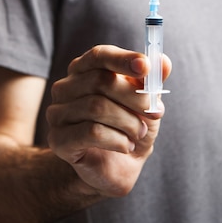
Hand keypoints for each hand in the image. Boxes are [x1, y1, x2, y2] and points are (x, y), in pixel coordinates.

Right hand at [46, 45, 171, 196]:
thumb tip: (164, 62)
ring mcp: (57, 113)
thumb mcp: (146, 102)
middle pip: (100, 81)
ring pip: (97, 107)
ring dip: (128, 122)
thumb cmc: (129, 126)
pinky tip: (125, 146)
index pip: (99, 55)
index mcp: (85, 69)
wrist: (117, 167)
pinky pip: (91, 132)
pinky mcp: (58, 139)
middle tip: (154, 113)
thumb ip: (152, 81)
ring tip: (139, 132)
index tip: (146, 67)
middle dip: (135, 98)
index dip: (123, 59)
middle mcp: (65, 87)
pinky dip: (117, 140)